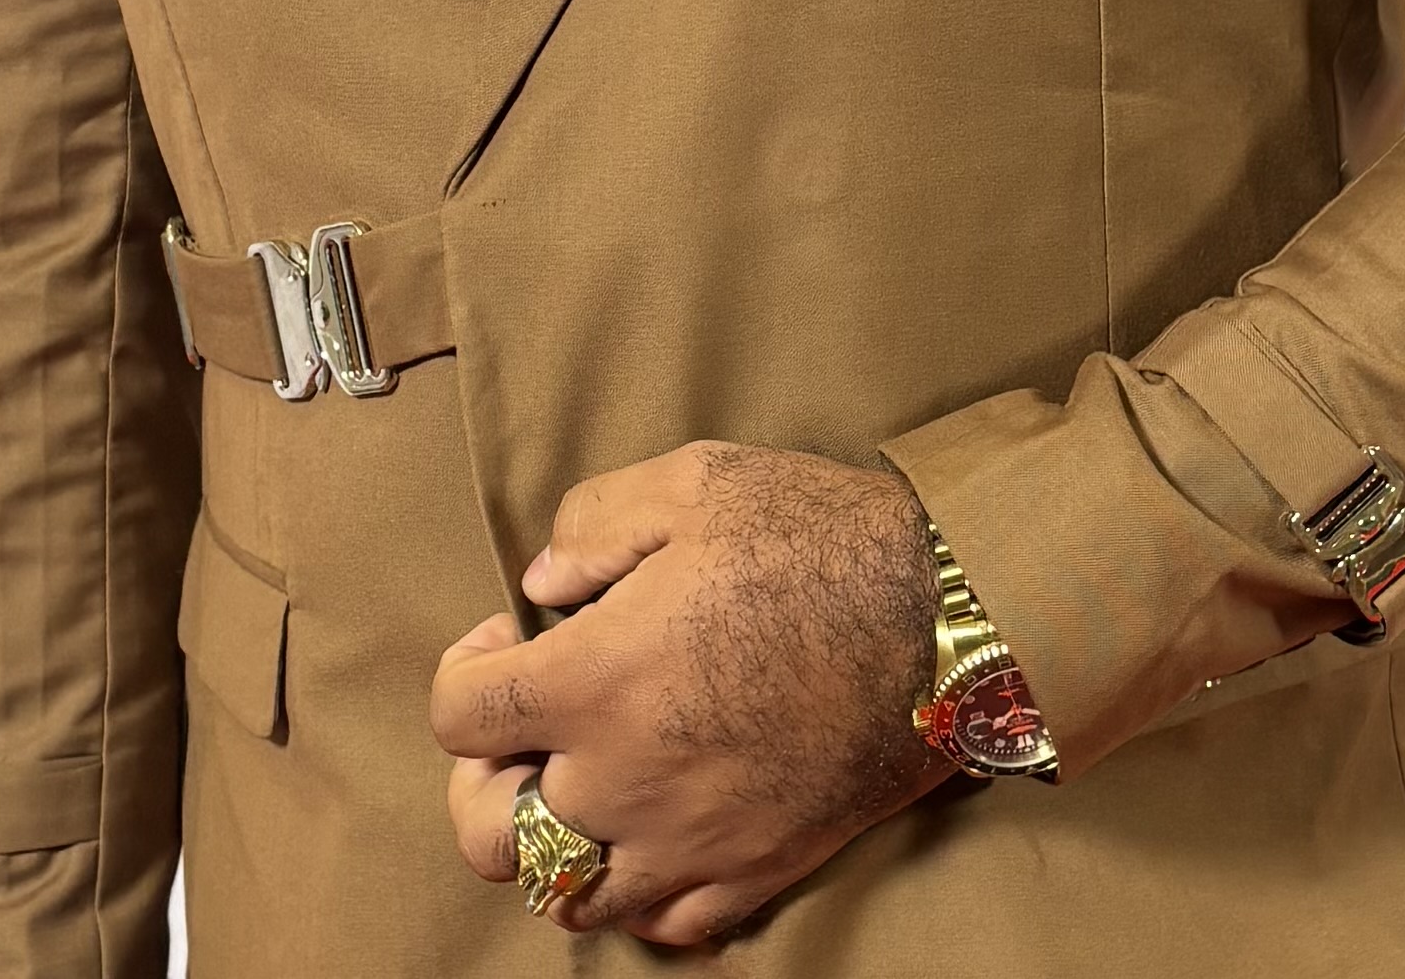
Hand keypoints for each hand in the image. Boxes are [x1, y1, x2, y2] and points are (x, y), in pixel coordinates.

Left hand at [431, 441, 944, 946]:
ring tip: (584, 781)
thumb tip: (543, 584)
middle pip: (489, 835)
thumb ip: (593, 522)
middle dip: (483, 781)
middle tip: (526, 727)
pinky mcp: (753, 872)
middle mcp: (626, 781)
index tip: (512, 635)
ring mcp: (689, 842)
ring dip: (555, 842)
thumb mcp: (696, 479)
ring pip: (568, 897)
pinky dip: (639, 891)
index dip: (466, 668)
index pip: (460, 717)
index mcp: (597, 679)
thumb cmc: (819, 538)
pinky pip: (662, 924)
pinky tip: (653, 829)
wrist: (944, 619)